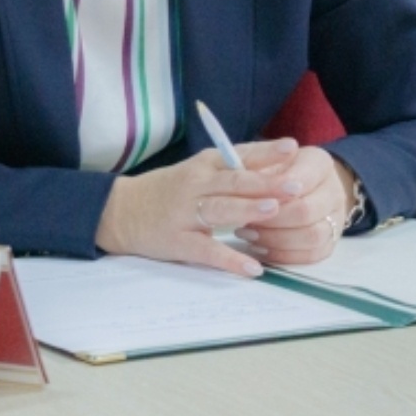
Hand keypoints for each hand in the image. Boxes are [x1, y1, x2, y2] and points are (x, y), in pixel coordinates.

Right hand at [94, 138, 299, 276]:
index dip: (265, 152)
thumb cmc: (167, 191)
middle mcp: (195, 185)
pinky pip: (206, 250)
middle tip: (295, 185)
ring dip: (247, 209)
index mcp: (203, 165)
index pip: (238, 155)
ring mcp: (184, 213)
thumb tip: (278, 171)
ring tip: (274, 210)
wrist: (120, 211)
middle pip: (233, 182)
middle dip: (265, 183)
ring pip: (220, 209)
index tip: (293, 148)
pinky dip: (230, 259)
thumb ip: (231, 172)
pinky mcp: (177, 241)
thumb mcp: (197, 173)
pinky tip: (252, 267)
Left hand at [234, 147, 358, 264]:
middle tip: (244, 219)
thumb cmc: (280, 170)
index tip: (250, 198)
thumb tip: (241, 177)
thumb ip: (259, 165)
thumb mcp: (269, 158)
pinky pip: (310, 255)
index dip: (274, 192)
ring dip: (275, 239)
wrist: (307, 187)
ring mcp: (336, 219)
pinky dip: (283, 255)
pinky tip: (261, 248)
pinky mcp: (330, 243)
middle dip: (271, 219)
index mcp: (319, 163)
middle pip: (305, 212)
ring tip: (248, 234)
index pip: (300, 180)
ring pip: (311, 237)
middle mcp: (334, 191)